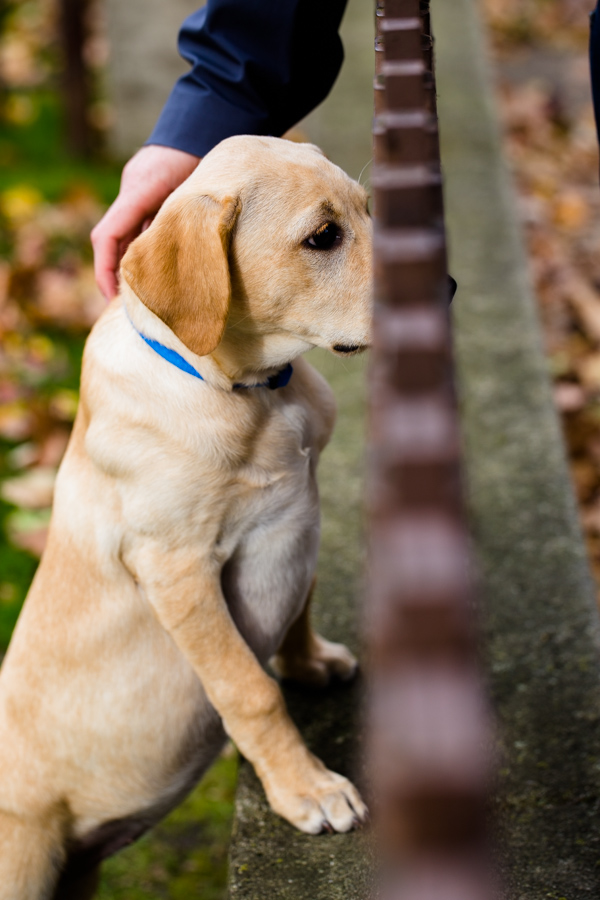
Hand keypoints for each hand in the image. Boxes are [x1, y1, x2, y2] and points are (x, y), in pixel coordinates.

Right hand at [91, 144, 200, 299]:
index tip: (112, 298)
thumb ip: (183, 224)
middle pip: (113, 239)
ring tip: (146, 295)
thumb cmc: (205, 151)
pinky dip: (147, 248)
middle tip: (130, 306)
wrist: (208, 115)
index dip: (105, 271)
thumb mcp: (197, 190)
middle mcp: (132, 190)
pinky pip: (141, 225)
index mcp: (138, 190)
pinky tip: (160, 268)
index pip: (107, 236)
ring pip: (127, 234)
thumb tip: (179, 265)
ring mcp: (139, 190)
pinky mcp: (150, 192)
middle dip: (116, 274)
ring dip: (133, 263)